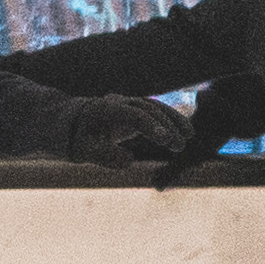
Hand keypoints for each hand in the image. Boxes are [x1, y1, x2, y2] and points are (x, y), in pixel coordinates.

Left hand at [48, 94, 194, 173]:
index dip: (149, 125)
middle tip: (178, 146)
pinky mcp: (138, 109)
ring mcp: (129, 103)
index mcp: (105, 109)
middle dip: (165, 126)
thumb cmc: (80, 140)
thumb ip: (104, 156)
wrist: (75, 124)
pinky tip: (187, 132)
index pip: (131, 114)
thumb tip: (129, 160)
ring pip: (156, 106)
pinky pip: (158, 111)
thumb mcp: (85, 151)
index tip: (164, 140)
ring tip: (189, 137)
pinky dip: (173, 119)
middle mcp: (119, 102)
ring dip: (174, 120)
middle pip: (147, 109)